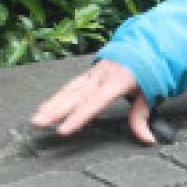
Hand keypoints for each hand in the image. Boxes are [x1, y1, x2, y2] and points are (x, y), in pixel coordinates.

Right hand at [32, 59, 155, 144]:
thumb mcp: (149, 94)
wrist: (141, 47)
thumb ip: (142, 117)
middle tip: (40, 123)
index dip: (78, 117)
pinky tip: (44, 107)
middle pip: (75, 96)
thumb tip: (148, 139)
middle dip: (55, 111)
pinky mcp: (87, 74)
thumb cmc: (145, 72)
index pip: (95, 103)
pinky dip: (56, 97)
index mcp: (117, 81)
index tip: (63, 129)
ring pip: (68, 90)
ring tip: (37, 119)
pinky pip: (69, 86)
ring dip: (51, 105)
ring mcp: (92, 74)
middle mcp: (101, 77)